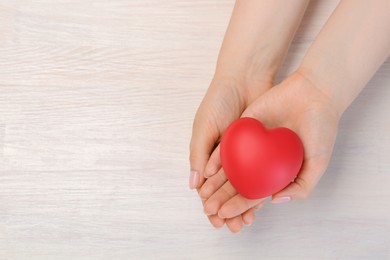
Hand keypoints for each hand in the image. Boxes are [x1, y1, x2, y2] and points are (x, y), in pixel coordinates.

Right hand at [190, 75, 271, 229]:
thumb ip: (198, 154)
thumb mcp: (204, 127)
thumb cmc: (219, 101)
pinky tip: (263, 199)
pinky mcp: (259, 146)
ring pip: (243, 183)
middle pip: (226, 189)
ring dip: (244, 202)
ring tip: (248, 219)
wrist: (245, 78)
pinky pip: (258, 171)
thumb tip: (194, 184)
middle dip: (228, 207)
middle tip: (234, 226)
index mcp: (208, 153)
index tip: (215, 218)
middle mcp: (225, 156)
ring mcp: (243, 152)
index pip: (207, 184)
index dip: (210, 202)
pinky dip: (258, 185)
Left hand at [200, 72, 339, 231]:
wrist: (316, 93)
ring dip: (216, 181)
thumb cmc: (322, 128)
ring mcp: (253, 142)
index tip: (226, 216)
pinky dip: (218, 158)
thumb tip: (273, 200)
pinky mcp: (245, 126)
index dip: (241, 205)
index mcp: (277, 170)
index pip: (255, 192)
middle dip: (223, 197)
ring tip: (204, 195)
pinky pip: (228, 144)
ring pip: (230, 165)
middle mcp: (263, 158)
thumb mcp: (318, 163)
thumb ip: (301, 186)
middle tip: (210, 210)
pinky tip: (208, 171)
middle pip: (239, 181)